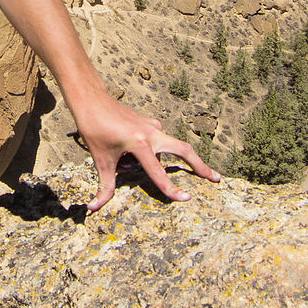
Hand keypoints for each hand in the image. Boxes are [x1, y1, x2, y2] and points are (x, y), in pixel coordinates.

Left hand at [73, 94, 219, 211]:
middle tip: (216, 179)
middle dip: (200, 165)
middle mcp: (152, 133)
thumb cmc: (94, 129)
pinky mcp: (150, 123)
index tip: (186, 198)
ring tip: (126, 159)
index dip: (171, 189)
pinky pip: (156, 140)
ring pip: (168, 145)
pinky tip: (125, 149)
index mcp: (140, 143)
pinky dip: (151, 150)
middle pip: (184, 150)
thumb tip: (93, 207)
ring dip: (161, 159)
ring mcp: (153, 126)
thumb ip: (103, 186)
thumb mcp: (99, 159)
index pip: (158, 173)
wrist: (92, 100)